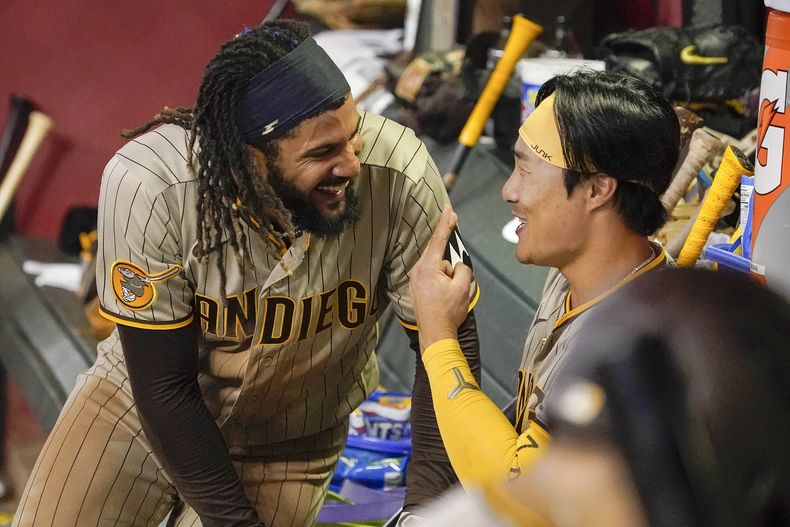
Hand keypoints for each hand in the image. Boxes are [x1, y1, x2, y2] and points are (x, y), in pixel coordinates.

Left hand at [408, 205, 472, 352]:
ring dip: (447, 276)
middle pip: (439, 256)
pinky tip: (444, 296)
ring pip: (437, 268)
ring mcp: (415, 280)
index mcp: (428, 268)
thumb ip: (463, 269)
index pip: (438, 240)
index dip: (445, 224)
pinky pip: (432, 276)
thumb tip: (457, 267)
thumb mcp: (463, 287)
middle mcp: (417, 271)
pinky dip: (441, 281)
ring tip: (449, 296)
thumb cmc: (448, 312)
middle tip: (454, 283)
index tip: (448, 210)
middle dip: (450, 266)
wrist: (435, 335)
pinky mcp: (416, 288)